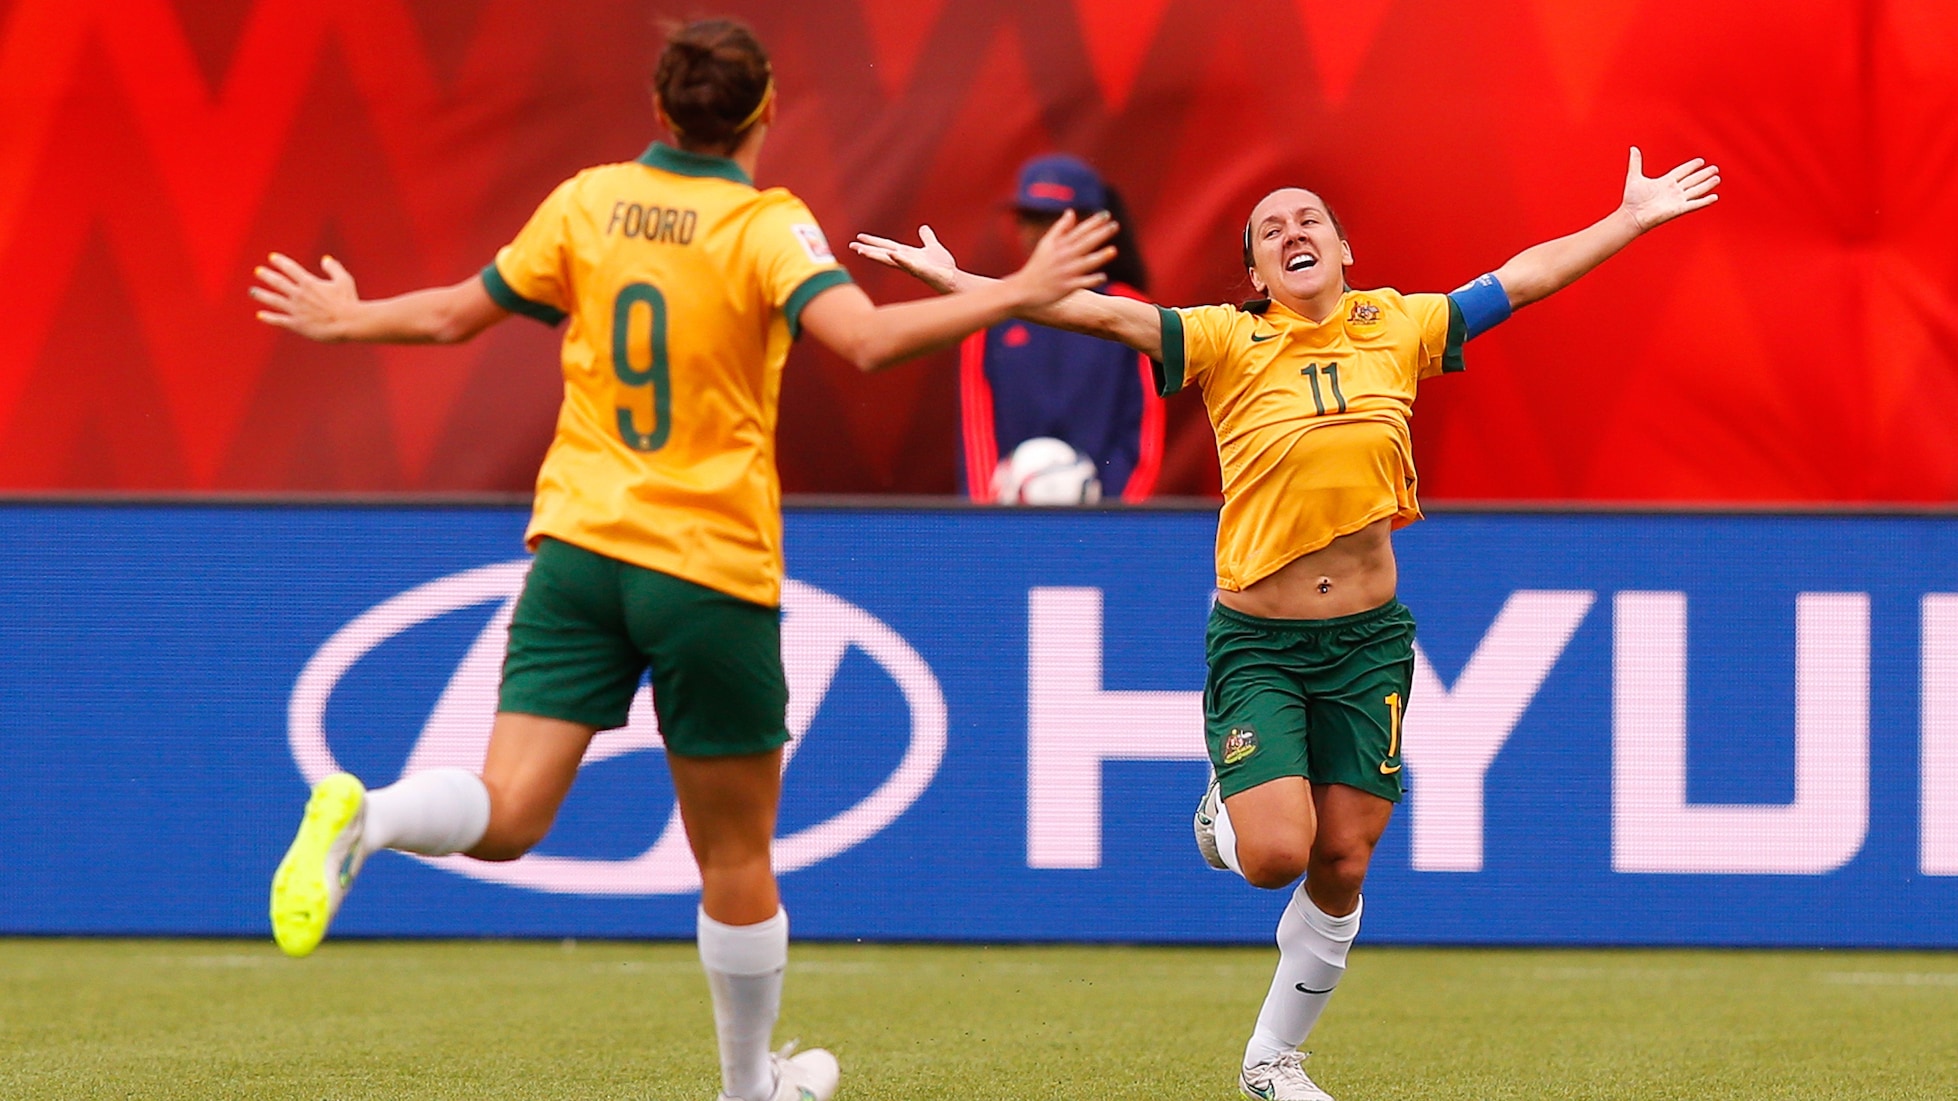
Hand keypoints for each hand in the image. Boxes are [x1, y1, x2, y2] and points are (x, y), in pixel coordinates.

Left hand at [250, 253, 359, 340]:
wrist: (349, 323)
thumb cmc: (349, 301)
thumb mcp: (344, 280)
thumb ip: (333, 268)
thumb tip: (325, 259)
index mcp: (309, 283)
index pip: (290, 268)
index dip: (280, 262)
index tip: (272, 258)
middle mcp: (299, 295)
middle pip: (278, 282)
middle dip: (266, 275)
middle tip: (258, 271)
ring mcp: (296, 310)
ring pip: (274, 300)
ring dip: (261, 295)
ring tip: (252, 291)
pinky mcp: (297, 324)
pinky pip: (279, 320)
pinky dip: (268, 317)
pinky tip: (260, 315)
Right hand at [850, 225, 962, 293]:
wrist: (952, 278)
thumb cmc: (942, 266)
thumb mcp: (933, 247)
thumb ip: (927, 238)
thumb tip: (923, 228)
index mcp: (907, 254)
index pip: (886, 246)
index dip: (873, 242)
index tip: (859, 237)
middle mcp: (905, 260)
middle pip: (882, 253)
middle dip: (867, 250)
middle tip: (851, 246)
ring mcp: (911, 266)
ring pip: (890, 260)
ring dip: (876, 256)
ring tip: (862, 251)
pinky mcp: (920, 271)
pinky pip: (908, 264)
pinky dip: (899, 259)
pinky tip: (891, 254)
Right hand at [1001, 210, 1119, 307]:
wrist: (1023, 289)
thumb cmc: (1037, 266)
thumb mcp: (1046, 244)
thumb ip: (1060, 227)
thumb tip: (1071, 212)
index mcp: (1059, 246)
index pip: (1079, 231)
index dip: (1093, 222)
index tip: (1106, 215)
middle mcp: (1063, 257)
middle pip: (1085, 243)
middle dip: (1100, 234)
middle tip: (1115, 226)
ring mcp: (1065, 272)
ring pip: (1085, 263)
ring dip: (1099, 257)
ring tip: (1114, 251)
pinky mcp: (1065, 287)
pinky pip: (1081, 283)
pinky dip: (1091, 280)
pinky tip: (1103, 277)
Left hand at [1621, 147, 1720, 231]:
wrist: (1631, 215)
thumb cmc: (1631, 200)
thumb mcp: (1634, 177)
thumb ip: (1635, 163)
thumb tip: (1633, 148)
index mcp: (1664, 182)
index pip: (1682, 172)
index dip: (1691, 166)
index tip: (1701, 161)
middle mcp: (1673, 190)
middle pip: (1692, 180)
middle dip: (1704, 174)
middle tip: (1715, 168)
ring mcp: (1677, 200)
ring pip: (1696, 190)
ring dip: (1707, 184)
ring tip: (1717, 179)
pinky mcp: (1679, 209)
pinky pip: (1695, 204)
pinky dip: (1705, 201)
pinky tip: (1714, 197)